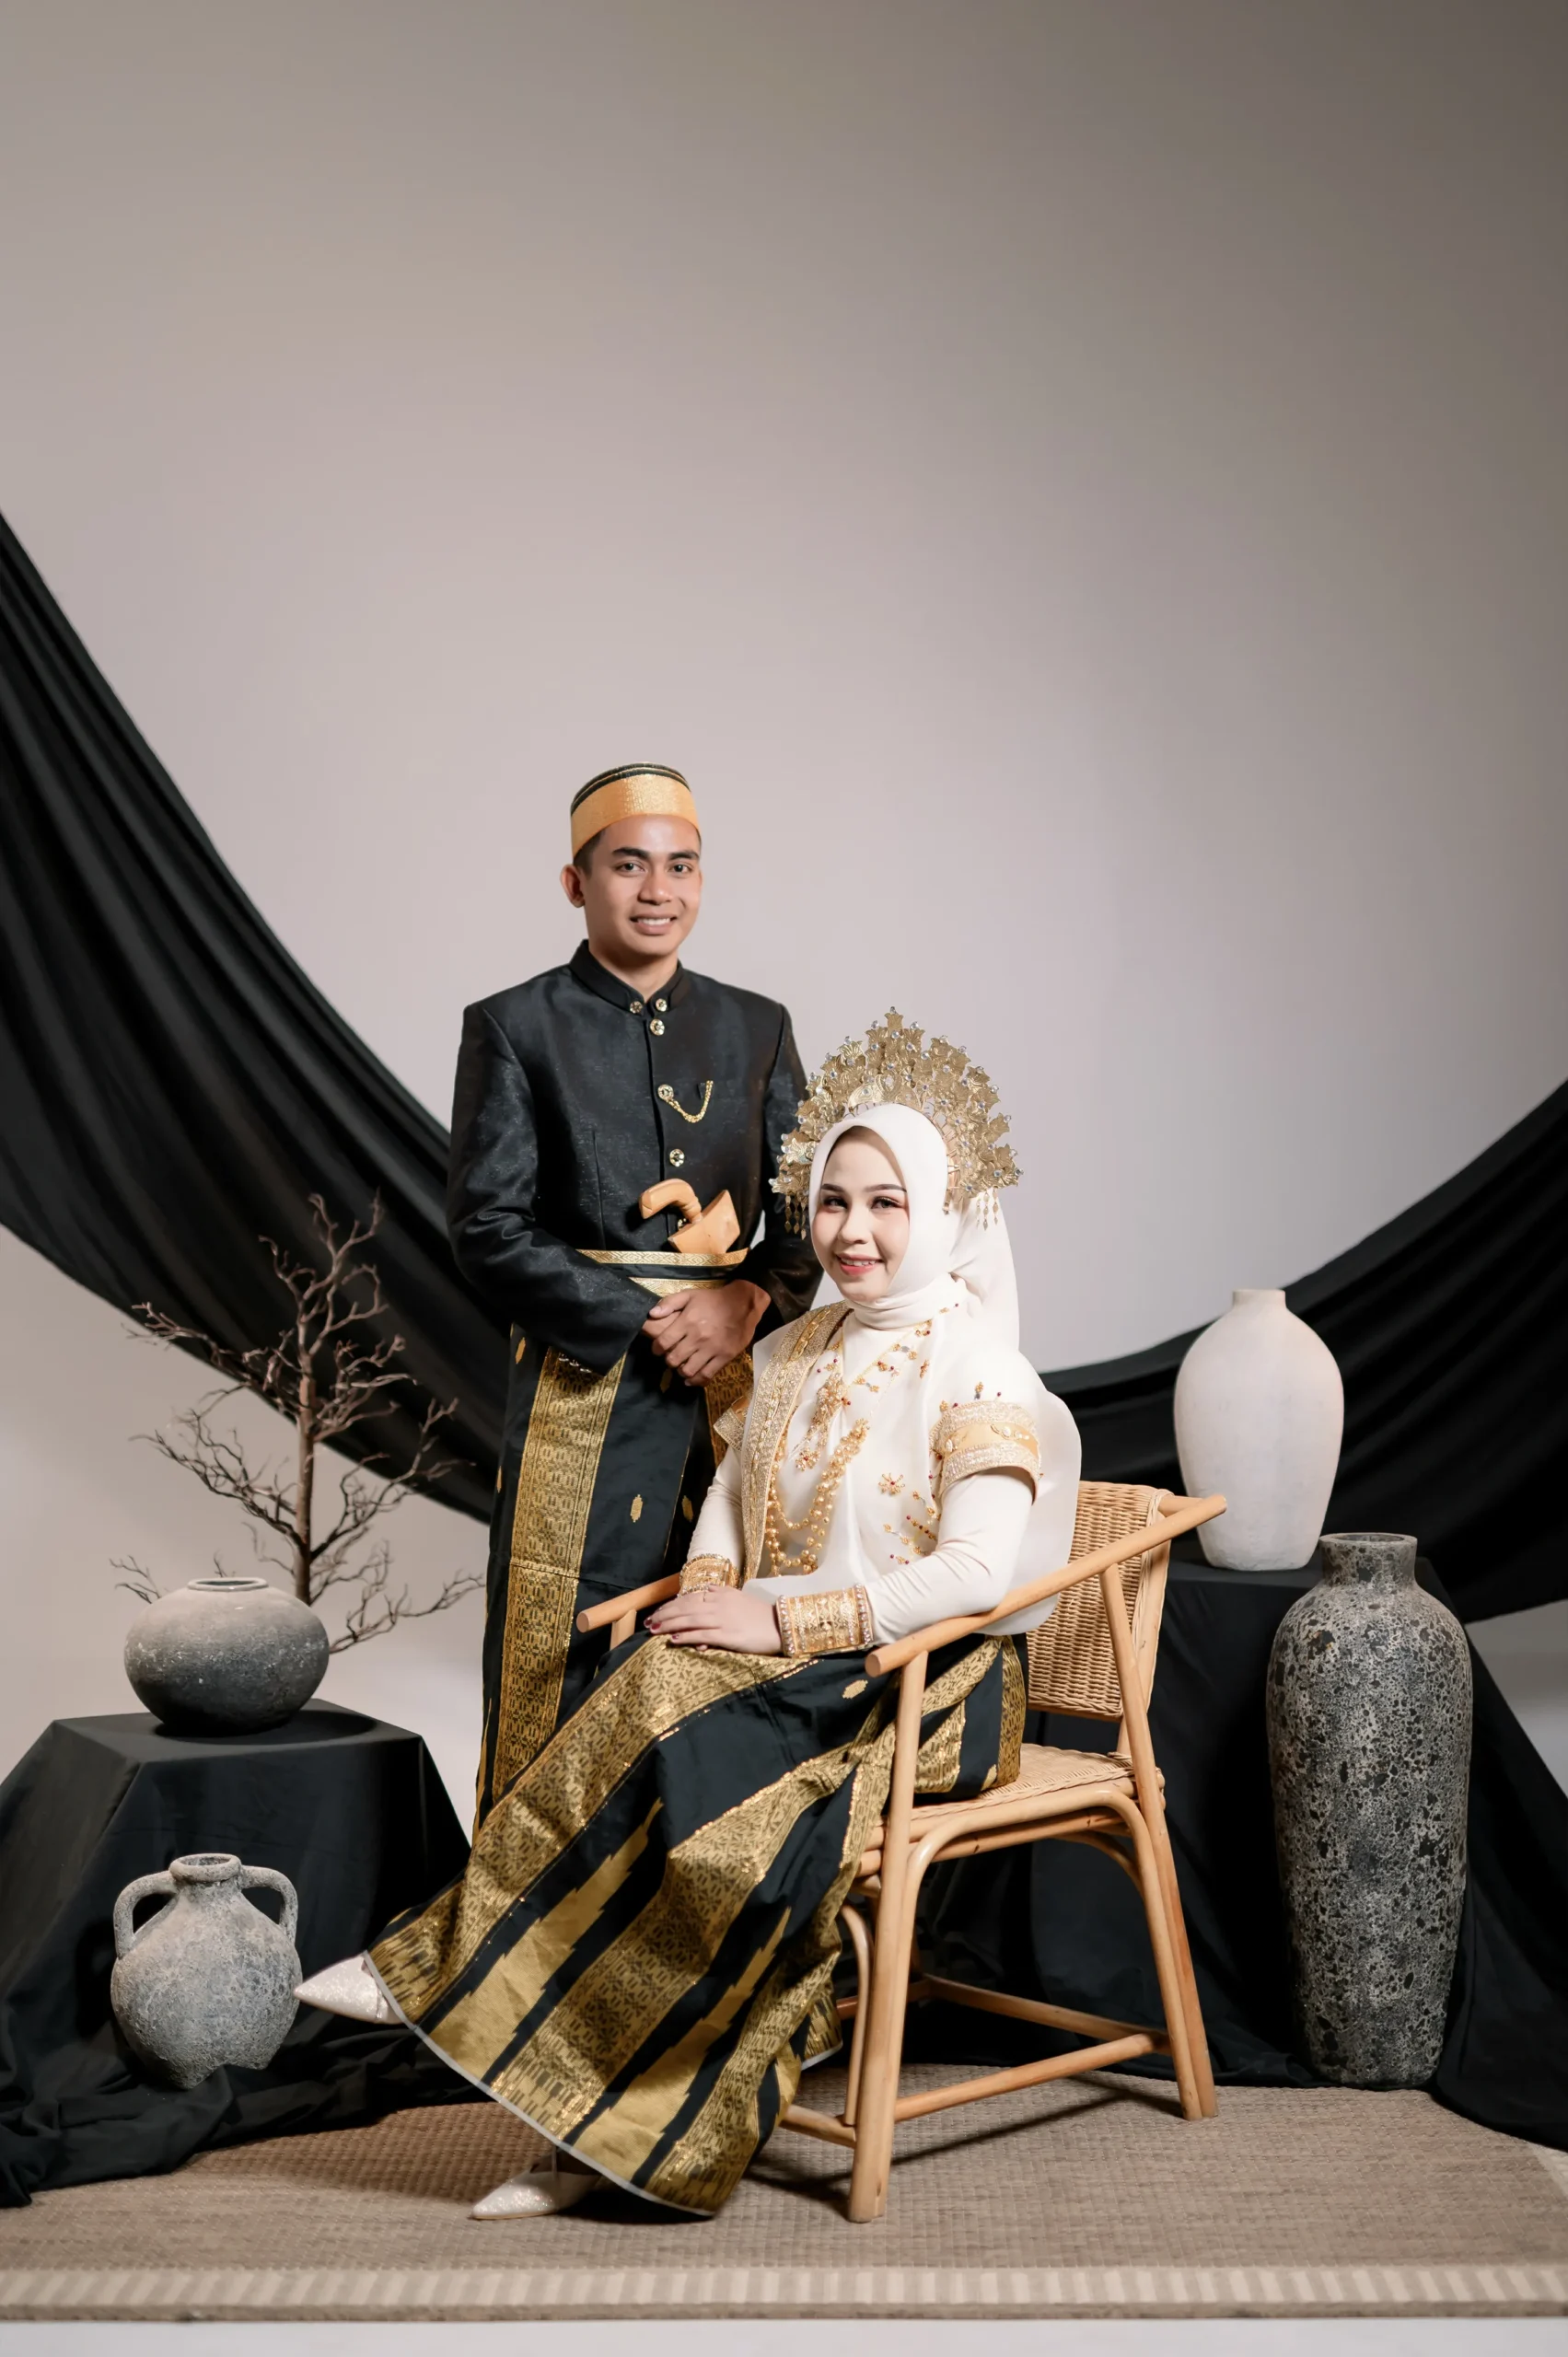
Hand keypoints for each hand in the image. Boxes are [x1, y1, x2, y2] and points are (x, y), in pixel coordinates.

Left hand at [642, 1279, 767, 1385]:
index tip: (657, 1349)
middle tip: (671, 1357)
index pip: (663, 1342)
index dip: (656, 1348)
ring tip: (682, 1367)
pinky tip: (691, 1379)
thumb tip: (651, 1314)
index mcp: (687, 1322)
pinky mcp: (724, 1357)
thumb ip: (669, 1303)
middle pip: (673, 1359)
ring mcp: (711, 1349)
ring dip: (681, 1371)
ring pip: (688, 1370)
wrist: (742, 1304)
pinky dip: (696, 1380)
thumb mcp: (690, 1294)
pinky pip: (707, 1375)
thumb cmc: (714, 1299)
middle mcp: (697, 1337)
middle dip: (668, 1360)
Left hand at [647, 1587, 781, 1653]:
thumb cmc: (758, 1613)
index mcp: (720, 1593)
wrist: (779, 1625)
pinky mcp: (727, 1635)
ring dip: (669, 1624)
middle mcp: (718, 1604)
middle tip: (649, 1622)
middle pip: (684, 1607)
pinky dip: (685, 1636)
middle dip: (664, 1614)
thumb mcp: (738, 1596)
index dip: (670, 1605)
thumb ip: (720, 1592)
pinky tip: (673, 1639)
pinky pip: (701, 1634)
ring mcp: (722, 1619)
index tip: (657, 1612)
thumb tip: (704, 1588)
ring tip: (654, 1630)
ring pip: (689, 1620)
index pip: (688, 1598)